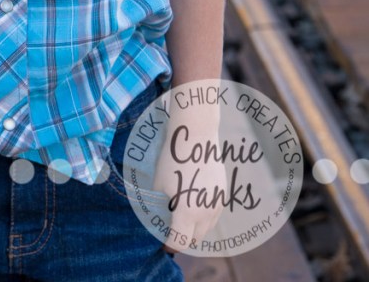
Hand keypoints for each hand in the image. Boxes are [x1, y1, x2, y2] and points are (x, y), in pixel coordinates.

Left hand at [152, 115, 225, 251]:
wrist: (196, 135)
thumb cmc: (173, 158)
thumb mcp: (159, 183)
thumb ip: (160, 204)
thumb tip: (159, 215)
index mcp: (187, 212)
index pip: (180, 242)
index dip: (169, 246)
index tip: (162, 244)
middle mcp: (205, 212)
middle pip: (195, 239)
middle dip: (182, 239)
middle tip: (170, 231)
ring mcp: (217, 204)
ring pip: (206, 228)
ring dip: (194, 229)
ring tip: (181, 218)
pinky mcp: (223, 194)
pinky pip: (214, 215)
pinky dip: (204, 217)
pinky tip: (194, 206)